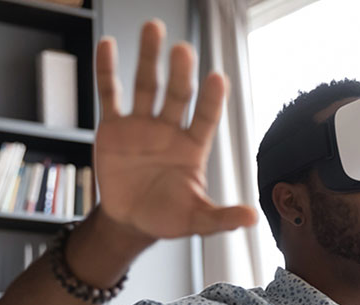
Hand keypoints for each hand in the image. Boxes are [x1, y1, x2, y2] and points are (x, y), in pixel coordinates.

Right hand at [92, 20, 256, 240]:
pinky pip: (110, 95)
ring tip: (154, 29)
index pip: (206, 118)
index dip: (212, 101)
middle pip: (176, 95)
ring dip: (149, 58)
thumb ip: (221, 217)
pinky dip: (108, 70)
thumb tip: (252, 219)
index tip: (217, 78)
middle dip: (180, 73)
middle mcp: (169, 130)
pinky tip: (109, 45)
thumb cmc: (167, 216)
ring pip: (146, 85)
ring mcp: (141, 125)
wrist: (130, 221)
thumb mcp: (196, 221)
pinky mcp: (113, 127)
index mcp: (192, 148)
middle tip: (183, 50)